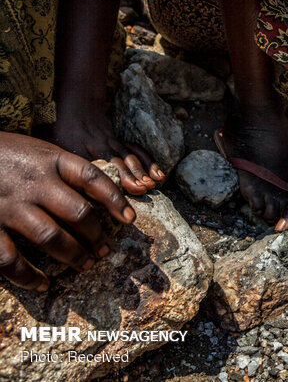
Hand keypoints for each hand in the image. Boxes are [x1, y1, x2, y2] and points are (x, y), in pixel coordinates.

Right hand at [0, 132, 134, 290]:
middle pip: (77, 212)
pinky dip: (28, 276)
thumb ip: (64, 170)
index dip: (115, 199)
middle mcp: (33, 183)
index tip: (130, 219)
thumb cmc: (6, 153)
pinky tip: (42, 284)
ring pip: (51, 237)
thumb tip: (98, 195)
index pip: (91, 178)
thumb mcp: (38, 150)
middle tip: (105, 250)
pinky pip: (10, 258)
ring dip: (74, 255)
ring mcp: (10, 206)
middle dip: (96, 235)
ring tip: (87, 264)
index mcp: (50, 160)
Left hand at [43, 102, 165, 195]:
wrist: (75, 104)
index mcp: (77, 150)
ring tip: (151, 184)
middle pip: (115, 162)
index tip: (112, 195)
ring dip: (141, 171)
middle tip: (141, 190)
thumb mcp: (49, 145)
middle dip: (129, 177)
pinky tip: (159, 174)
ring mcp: (111, 143)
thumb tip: (56, 189)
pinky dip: (149, 162)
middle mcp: (97, 147)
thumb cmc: (58, 129)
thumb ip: (55, 165)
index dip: (103, 182)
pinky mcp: (119, 142)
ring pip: (128, 157)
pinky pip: (136, 151)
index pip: (91, 168)